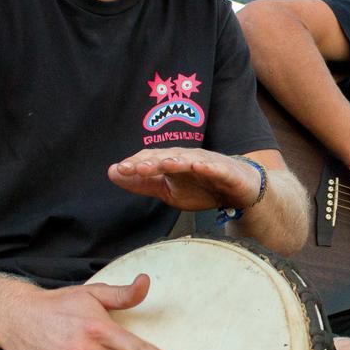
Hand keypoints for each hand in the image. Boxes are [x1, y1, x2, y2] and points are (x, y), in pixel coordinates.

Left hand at [108, 148, 260, 210]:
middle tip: (135, 168)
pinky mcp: (225, 171)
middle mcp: (187, 158)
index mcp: (171, 162)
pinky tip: (198, 166)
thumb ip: (141, 183)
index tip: (119, 170)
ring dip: (175, 161)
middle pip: (167, 157)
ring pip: (189, 160)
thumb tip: (112, 172)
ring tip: (162, 164)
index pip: (150, 159)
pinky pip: (215, 168)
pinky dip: (207, 166)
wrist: (237, 191)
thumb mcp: (167, 191)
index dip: (135, 163)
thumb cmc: (201, 187)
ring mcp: (207, 162)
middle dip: (151, 162)